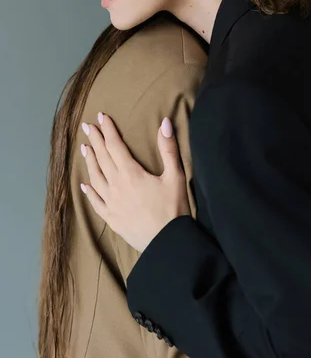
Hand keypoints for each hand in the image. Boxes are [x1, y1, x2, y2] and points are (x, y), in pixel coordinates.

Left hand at [80, 114, 190, 252]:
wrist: (166, 242)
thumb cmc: (173, 209)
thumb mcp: (176, 176)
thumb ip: (169, 149)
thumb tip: (165, 122)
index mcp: (131, 173)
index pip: (115, 146)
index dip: (108, 130)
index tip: (101, 117)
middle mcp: (116, 186)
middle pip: (102, 158)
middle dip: (95, 140)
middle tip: (87, 126)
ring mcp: (111, 203)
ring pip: (95, 177)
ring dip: (89, 161)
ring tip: (84, 148)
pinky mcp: (111, 218)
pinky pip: (95, 202)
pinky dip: (89, 191)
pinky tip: (85, 185)